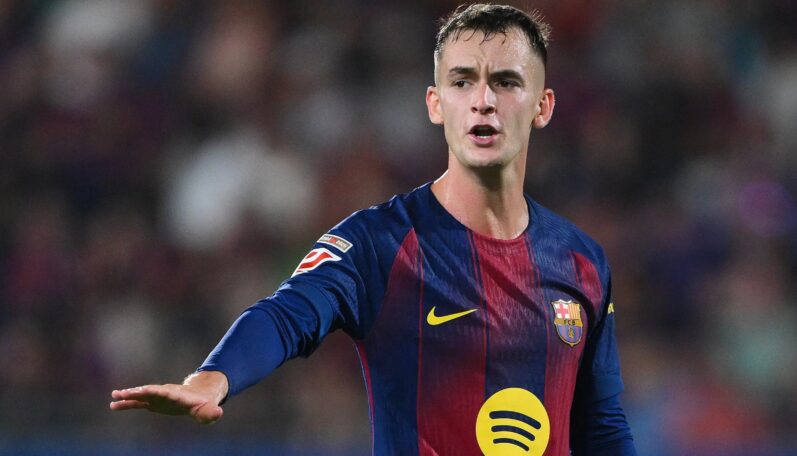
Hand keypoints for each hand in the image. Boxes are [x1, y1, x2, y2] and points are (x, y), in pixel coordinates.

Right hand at [110, 370, 228, 423]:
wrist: (200, 395)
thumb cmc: (204, 404)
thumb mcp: (209, 409)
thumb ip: (211, 412)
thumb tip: (218, 414)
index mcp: (177, 395)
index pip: (165, 392)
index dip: (156, 391)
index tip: (143, 390)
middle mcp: (165, 393)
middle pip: (149, 391)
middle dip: (137, 392)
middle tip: (121, 393)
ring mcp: (158, 397)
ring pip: (141, 396)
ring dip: (128, 396)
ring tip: (113, 397)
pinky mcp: (153, 402)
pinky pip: (137, 403)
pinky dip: (126, 404)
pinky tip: (113, 405)